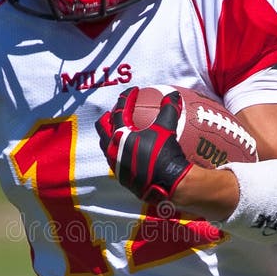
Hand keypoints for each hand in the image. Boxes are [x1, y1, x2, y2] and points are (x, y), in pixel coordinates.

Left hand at [96, 87, 191, 201]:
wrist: (167, 184)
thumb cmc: (164, 154)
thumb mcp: (167, 129)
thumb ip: (169, 109)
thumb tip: (174, 94)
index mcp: (120, 135)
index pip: (119, 111)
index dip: (127, 98)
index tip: (135, 91)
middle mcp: (112, 149)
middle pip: (102, 127)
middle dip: (108, 117)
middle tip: (117, 111)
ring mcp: (115, 164)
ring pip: (105, 145)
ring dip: (110, 135)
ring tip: (118, 129)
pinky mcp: (121, 176)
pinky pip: (114, 159)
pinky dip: (118, 150)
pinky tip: (129, 150)